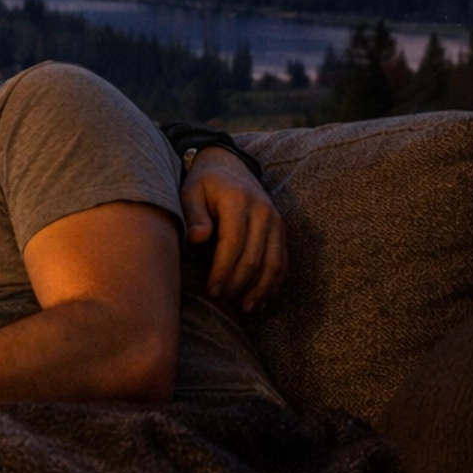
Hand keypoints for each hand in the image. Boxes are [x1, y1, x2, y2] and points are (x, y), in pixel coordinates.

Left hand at [182, 148, 287, 311]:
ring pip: (274, 262)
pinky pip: (282, 260)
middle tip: (222, 301)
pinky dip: (274, 282)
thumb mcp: (190, 191)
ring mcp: (275, 220)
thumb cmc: (203, 183)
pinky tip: (263, 300)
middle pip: (254, 256)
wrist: (228, 165)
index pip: (233, 243)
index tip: (211, 290)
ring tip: (245, 308)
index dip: (223, 271)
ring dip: (260, 289)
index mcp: (237, 201)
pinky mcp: (281, 230)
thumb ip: (193, 214)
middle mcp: (262, 211)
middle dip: (238, 284)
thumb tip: (197, 238)